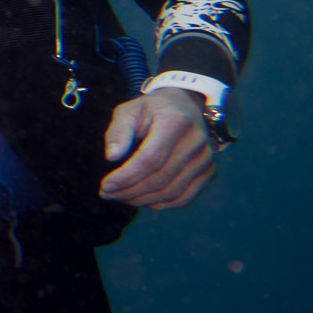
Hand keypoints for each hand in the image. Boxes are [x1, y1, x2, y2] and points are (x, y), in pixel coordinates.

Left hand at [99, 88, 216, 208]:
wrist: (184, 107)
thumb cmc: (150, 110)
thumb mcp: (128, 111)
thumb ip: (118, 132)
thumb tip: (111, 157)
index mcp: (174, 121)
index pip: (149, 159)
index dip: (126, 176)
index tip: (105, 186)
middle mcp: (195, 141)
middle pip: (159, 178)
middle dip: (129, 191)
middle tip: (107, 194)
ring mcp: (205, 158)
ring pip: (171, 192)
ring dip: (141, 200)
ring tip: (119, 196)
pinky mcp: (208, 171)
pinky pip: (183, 197)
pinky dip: (160, 204)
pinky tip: (141, 200)